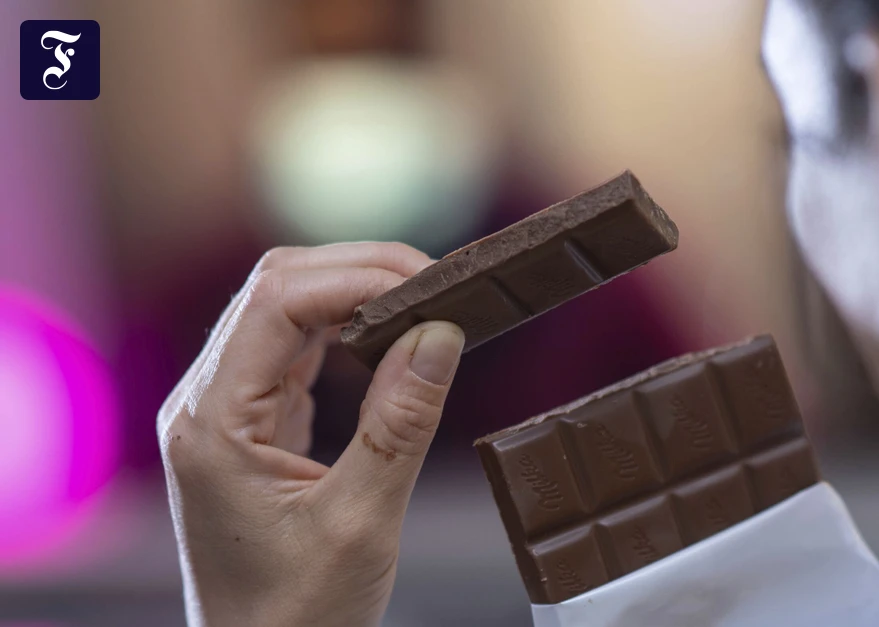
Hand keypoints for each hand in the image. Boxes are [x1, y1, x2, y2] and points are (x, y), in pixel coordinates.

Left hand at [157, 243, 465, 626]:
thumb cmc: (297, 617)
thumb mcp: (361, 523)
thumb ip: (401, 424)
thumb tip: (441, 335)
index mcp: (214, 423)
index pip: (278, 303)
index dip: (358, 276)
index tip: (432, 285)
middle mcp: (208, 404)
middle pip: (277, 289)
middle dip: (361, 270)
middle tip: (439, 285)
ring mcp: (228, 411)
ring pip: (288, 310)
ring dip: (357, 294)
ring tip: (427, 303)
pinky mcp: (254, 424)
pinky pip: (298, 349)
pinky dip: (351, 330)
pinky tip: (394, 338)